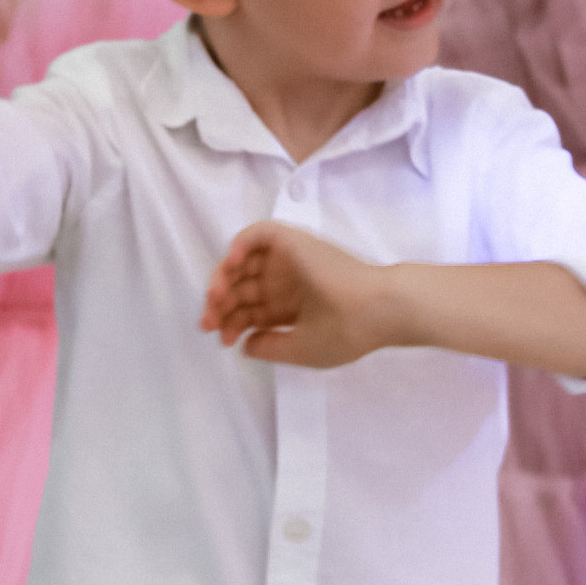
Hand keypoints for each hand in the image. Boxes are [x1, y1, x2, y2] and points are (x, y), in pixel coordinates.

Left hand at [201, 221, 397, 369]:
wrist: (375, 310)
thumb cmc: (346, 331)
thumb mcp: (302, 350)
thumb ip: (270, 347)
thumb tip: (244, 343)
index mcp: (291, 306)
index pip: (250, 310)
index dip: (231, 323)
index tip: (222, 339)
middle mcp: (287, 282)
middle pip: (241, 288)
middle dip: (220, 305)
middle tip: (210, 321)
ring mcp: (288, 260)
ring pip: (242, 262)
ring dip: (224, 277)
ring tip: (217, 297)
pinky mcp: (292, 242)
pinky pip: (257, 235)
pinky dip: (239, 245)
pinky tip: (231, 266)